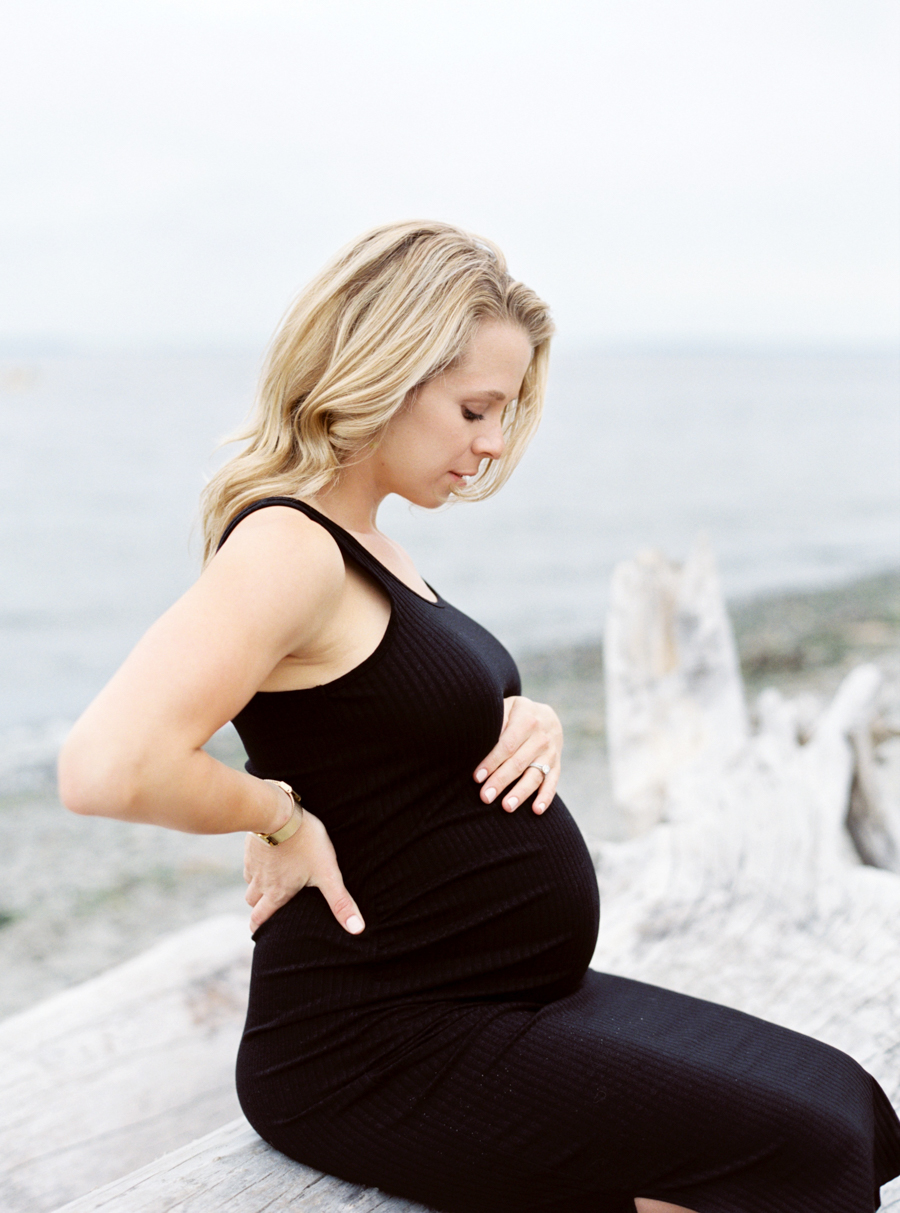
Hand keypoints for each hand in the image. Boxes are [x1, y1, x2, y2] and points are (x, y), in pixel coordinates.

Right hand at [244, 808, 364, 933]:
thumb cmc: (306, 843)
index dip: (259, 928)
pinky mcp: (251, 846)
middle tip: (263, 911)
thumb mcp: (328, 873)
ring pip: (249, 882)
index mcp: (278, 893)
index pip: (260, 919)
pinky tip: (267, 858)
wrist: (279, 813)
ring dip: (256, 886)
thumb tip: (357, 929)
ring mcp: (253, 863)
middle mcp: (261, 882)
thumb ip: (341, 902)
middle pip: (252, 902)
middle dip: (257, 909)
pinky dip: (256, 865)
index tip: (261, 933)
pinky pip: (249, 861)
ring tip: (268, 883)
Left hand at [473, 696, 561, 814]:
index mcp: (527, 720)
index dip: (492, 762)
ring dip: (520, 793)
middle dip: (501, 781)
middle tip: (485, 797)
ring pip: (535, 776)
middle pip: (519, 763)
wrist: (545, 716)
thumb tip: (479, 741)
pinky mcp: (557, 765)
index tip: (477, 777)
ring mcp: (551, 752)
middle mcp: (542, 737)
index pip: (507, 745)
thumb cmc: (516, 715)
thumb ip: (497, 722)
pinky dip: (545, 797)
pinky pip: (552, 783)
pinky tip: (536, 810)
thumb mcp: (507, 708)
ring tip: (506, 807)